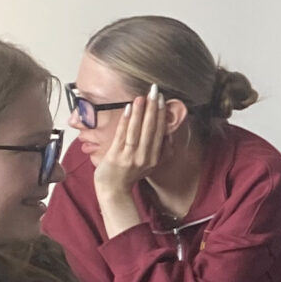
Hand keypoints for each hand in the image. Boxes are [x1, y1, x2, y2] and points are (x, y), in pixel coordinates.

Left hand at [94, 83, 169, 209]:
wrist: (113, 190)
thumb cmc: (129, 174)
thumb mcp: (149, 164)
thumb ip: (158, 149)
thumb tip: (167, 132)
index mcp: (154, 157)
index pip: (160, 131)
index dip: (161, 114)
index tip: (162, 99)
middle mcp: (144, 157)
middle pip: (150, 129)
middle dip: (153, 108)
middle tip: (155, 91)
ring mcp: (130, 157)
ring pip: (137, 131)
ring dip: (140, 112)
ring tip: (141, 97)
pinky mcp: (116, 156)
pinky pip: (122, 135)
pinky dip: (126, 121)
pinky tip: (128, 108)